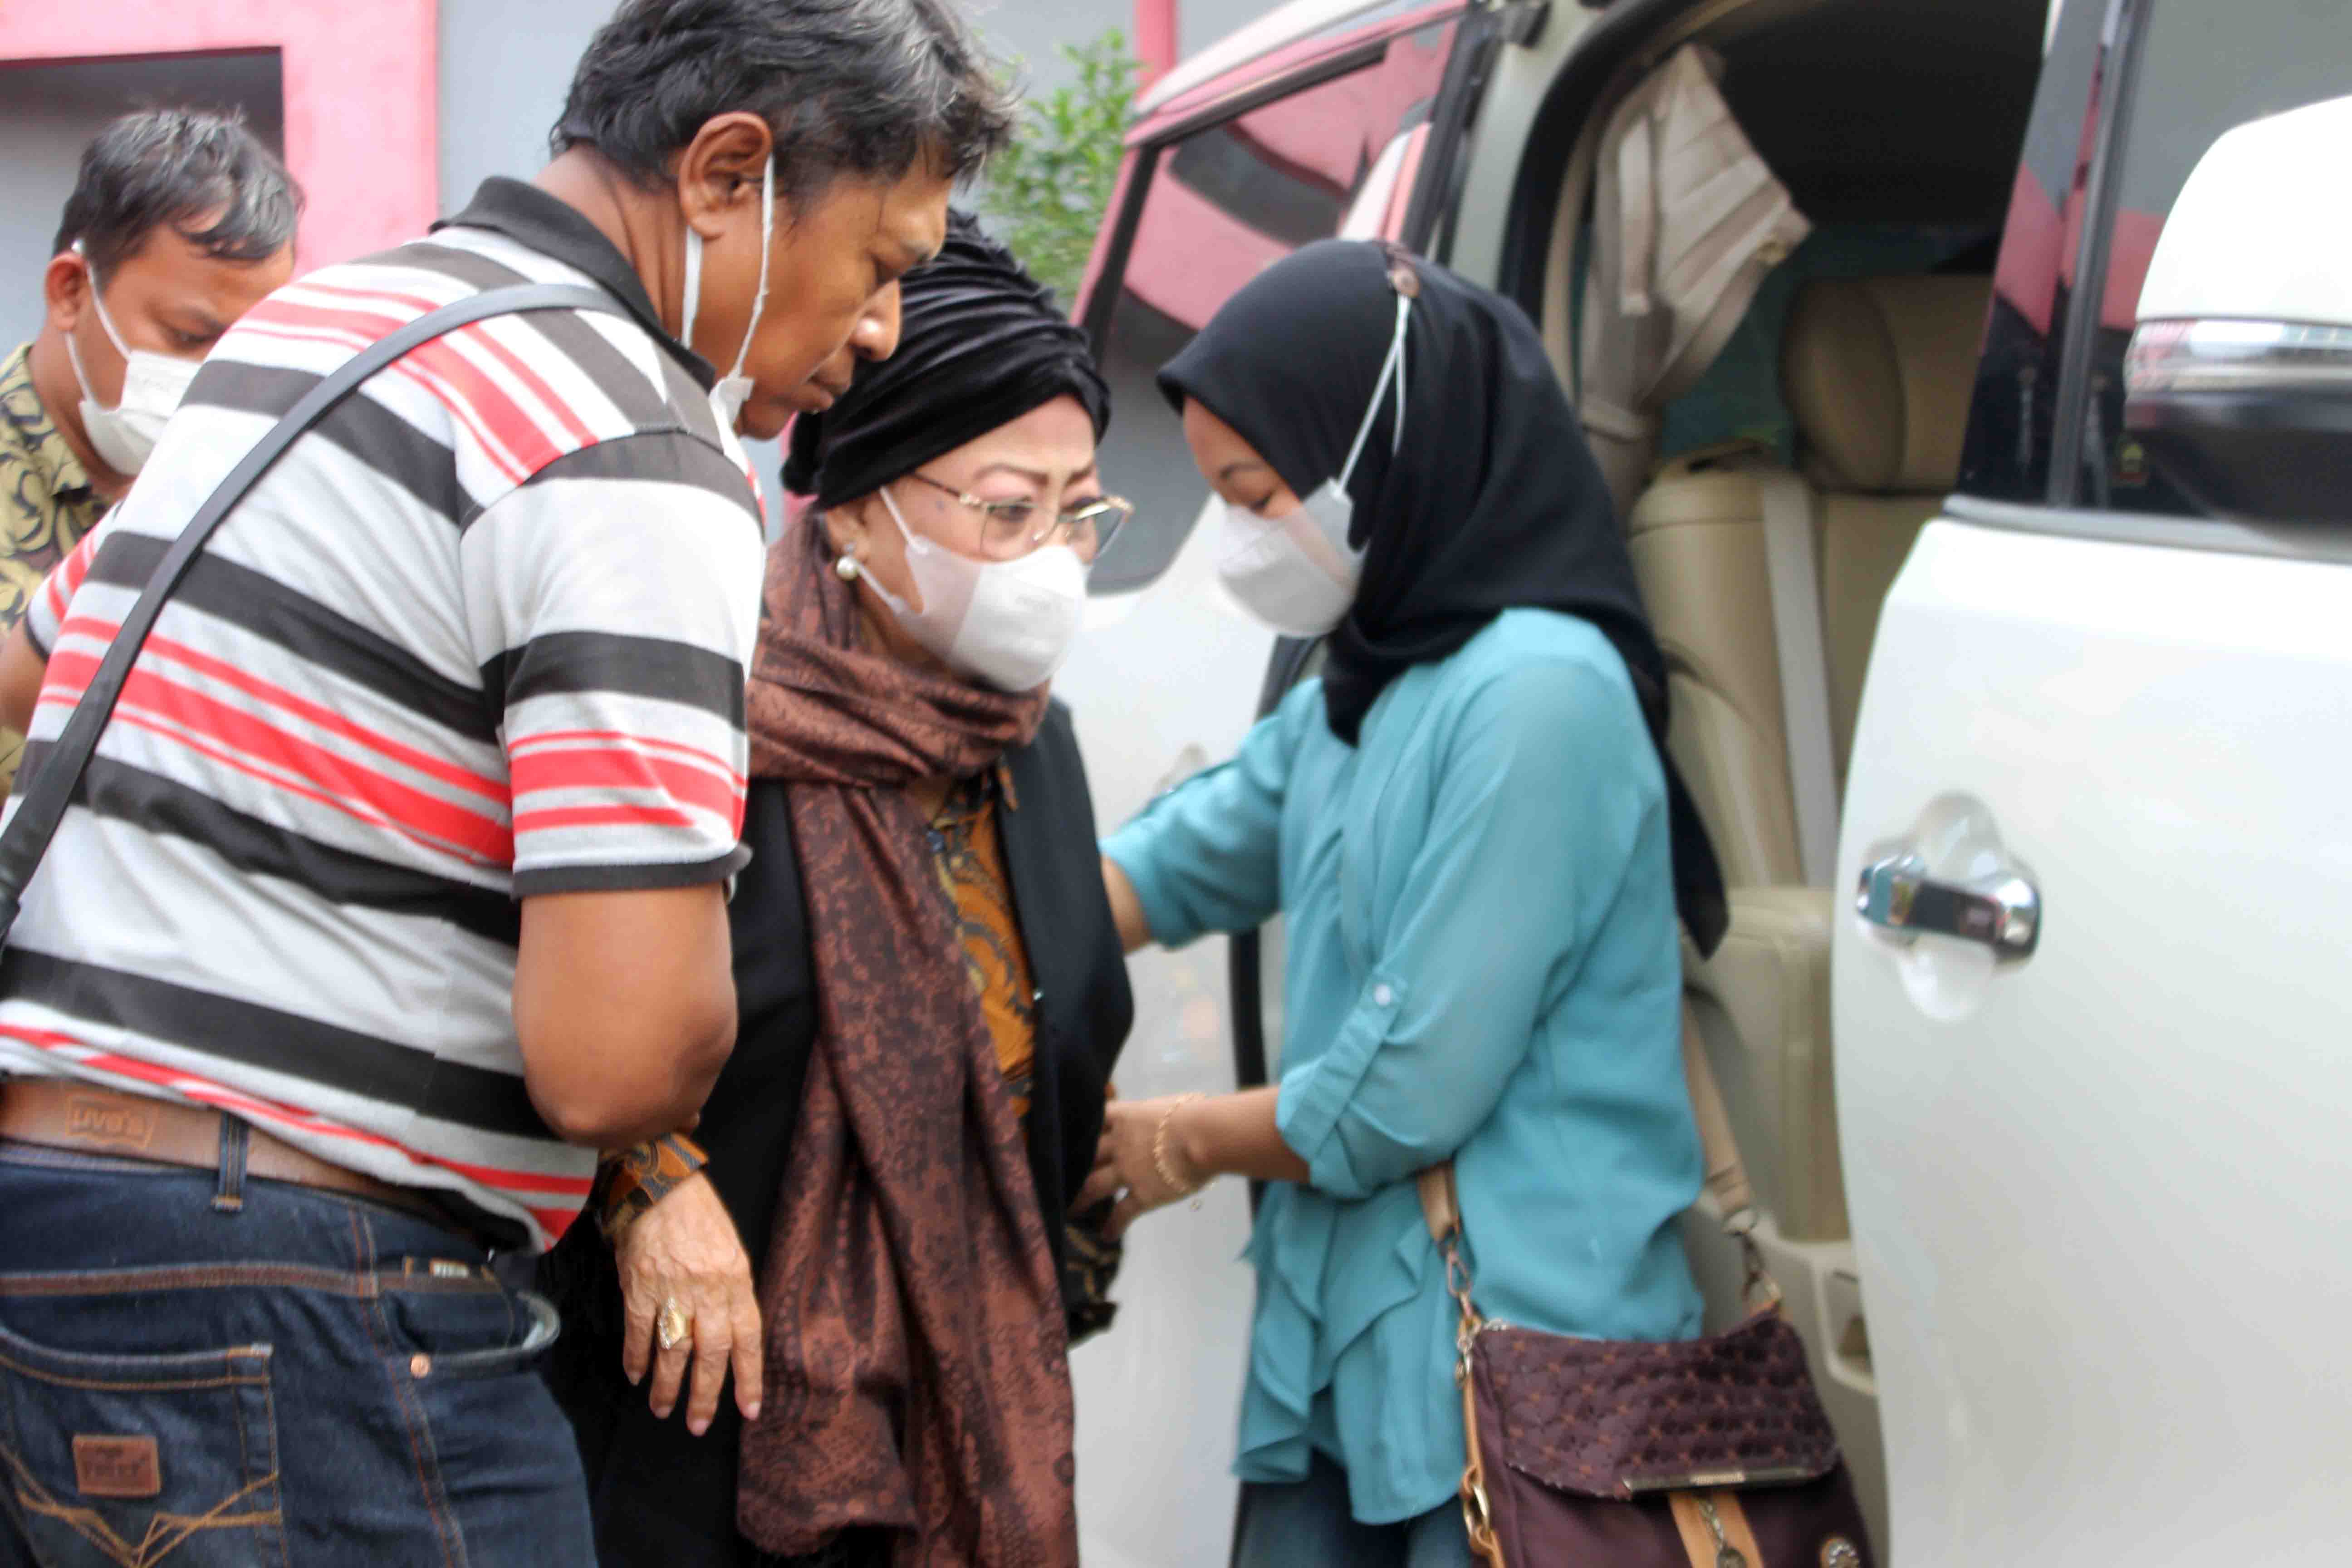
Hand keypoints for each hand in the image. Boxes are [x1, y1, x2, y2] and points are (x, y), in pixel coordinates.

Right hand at [615, 1171, 763, 1435]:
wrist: (661, 1185)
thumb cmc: (700, 1217)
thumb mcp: (731, 1252)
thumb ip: (732, 1293)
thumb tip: (731, 1334)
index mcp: (737, 1282)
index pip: (748, 1340)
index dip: (749, 1377)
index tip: (748, 1410)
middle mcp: (709, 1291)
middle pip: (710, 1355)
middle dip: (705, 1395)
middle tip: (698, 1425)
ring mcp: (673, 1291)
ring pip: (673, 1351)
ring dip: (667, 1386)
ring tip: (663, 1410)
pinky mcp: (639, 1288)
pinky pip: (640, 1332)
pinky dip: (637, 1358)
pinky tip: (636, 1376)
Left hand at [1076, 1095, 1201, 1239]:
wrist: (1204, 1137)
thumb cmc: (1195, 1114)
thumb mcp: (1169, 1105)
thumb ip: (1157, 1112)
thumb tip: (1164, 1113)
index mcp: (1127, 1117)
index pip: (1097, 1120)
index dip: (1085, 1128)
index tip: (1073, 1135)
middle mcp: (1119, 1145)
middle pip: (1087, 1156)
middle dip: (1073, 1166)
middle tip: (1062, 1176)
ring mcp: (1127, 1171)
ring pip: (1093, 1186)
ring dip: (1080, 1200)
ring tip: (1071, 1210)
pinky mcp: (1142, 1194)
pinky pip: (1122, 1213)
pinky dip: (1113, 1225)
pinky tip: (1107, 1235)